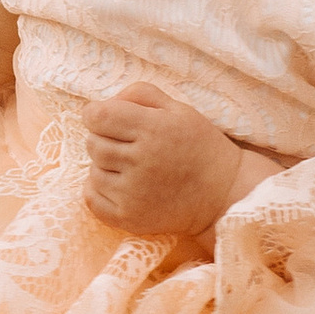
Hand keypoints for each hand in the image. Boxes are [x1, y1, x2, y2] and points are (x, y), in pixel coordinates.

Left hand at [82, 81, 265, 237]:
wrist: (222, 194)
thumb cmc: (199, 146)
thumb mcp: (178, 109)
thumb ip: (140, 94)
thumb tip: (105, 102)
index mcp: (153, 129)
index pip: (97, 116)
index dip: (97, 114)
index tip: (108, 119)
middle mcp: (141, 162)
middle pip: (92, 143)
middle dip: (104, 139)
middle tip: (128, 145)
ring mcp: (133, 194)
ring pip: (93, 171)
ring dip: (105, 166)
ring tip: (132, 167)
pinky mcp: (129, 218)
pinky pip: (92, 198)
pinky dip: (100, 190)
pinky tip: (122, 186)